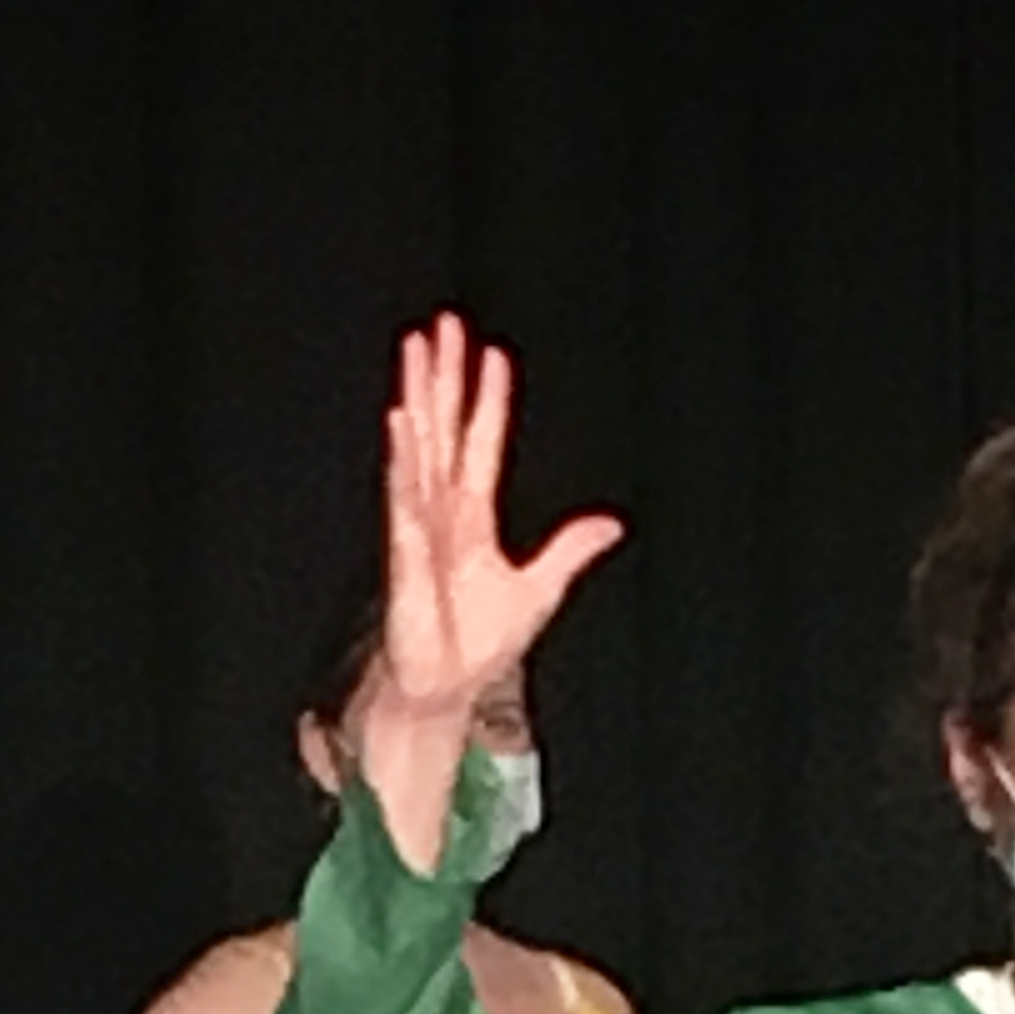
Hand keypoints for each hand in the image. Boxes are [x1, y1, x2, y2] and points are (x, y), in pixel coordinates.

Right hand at [381, 312, 622, 727]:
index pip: (482, 444)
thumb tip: (612, 523)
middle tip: (442, 325)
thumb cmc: (478, 643)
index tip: (494, 354)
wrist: (445, 688)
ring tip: (416, 351)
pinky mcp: (406, 554)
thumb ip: (570, 550)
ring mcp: (420, 527)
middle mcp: (442, 511)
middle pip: (444, 429)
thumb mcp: (540, 588)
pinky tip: (402, 421)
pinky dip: (403, 459)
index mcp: (472, 517)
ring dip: (418, 398)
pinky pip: (403, 496)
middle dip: (444, 378)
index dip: (488, 400)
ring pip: (420, 447)